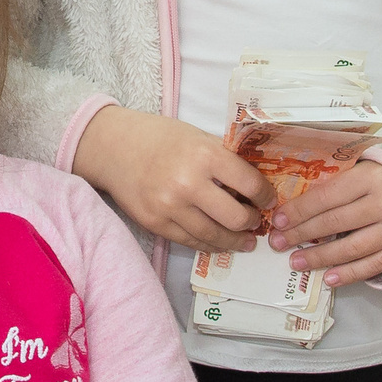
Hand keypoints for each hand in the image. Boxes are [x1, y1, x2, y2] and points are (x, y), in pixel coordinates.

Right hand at [71, 105, 269, 252]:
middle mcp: (188, 184)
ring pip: (214, 236)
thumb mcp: (197, 137)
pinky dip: (209, 244)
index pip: (250, 184)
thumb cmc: (159, 137)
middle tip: (256, 221)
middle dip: (253, 222)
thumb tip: (254, 184)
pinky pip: (190, 242)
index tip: (268, 199)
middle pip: (236, 217)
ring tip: (244, 240)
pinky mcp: (155, 223)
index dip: (266, 196)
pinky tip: (219, 242)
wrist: (113, 147)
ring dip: (235, 240)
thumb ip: (224, 159)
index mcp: (204, 156)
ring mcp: (169, 207)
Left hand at [268, 160, 381, 286]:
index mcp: (372, 177)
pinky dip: (349, 274)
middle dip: (301, 234)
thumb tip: (299, 196)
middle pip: (334, 223)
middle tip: (278, 243)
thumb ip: (343, 179)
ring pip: (350, 248)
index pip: (326, 196)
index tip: (277, 220)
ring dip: (320, 257)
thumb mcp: (372, 167)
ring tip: (296, 262)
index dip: (298, 210)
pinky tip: (329, 278)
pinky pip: (373, 266)